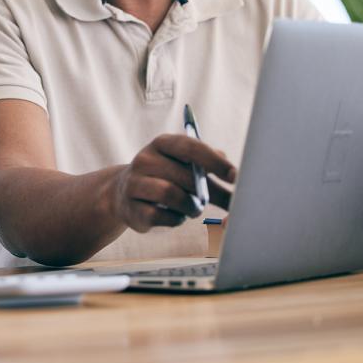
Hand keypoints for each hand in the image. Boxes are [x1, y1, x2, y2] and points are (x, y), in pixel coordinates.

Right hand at [110, 134, 236, 232]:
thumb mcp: (183, 164)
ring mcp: (134, 183)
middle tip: (214, 201)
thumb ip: (210, 166)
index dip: (214, 161)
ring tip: (194, 209)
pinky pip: (160, 216)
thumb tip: (238, 176)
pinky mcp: (131, 208)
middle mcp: (144, 159)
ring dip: (191, 206)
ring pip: (171, 195)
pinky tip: (176, 216)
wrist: (124, 194)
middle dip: (205, 192)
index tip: (234, 176)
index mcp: (162, 143)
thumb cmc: (166, 178)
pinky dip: (175, 219)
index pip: (190, 147)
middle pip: (184, 175)